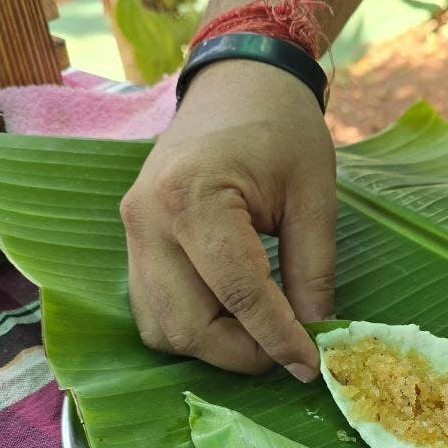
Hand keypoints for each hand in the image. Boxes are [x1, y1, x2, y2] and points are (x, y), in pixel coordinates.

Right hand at [119, 60, 335, 378]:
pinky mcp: (133, 243)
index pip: (239, 294)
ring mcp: (132, 233)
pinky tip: (233, 317)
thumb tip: (316, 337)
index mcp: (194, 197)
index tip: (311, 365)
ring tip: (262, 332)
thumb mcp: (315, 195)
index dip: (278, 338)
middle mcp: (148, 220)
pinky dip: (192, 328)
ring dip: (214, 347)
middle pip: (187, 327)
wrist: (236, 83)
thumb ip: (313, 271)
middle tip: (289, 350)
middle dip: (241, 353)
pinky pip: (153, 311)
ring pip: (162, 330)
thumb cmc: (281, 128)